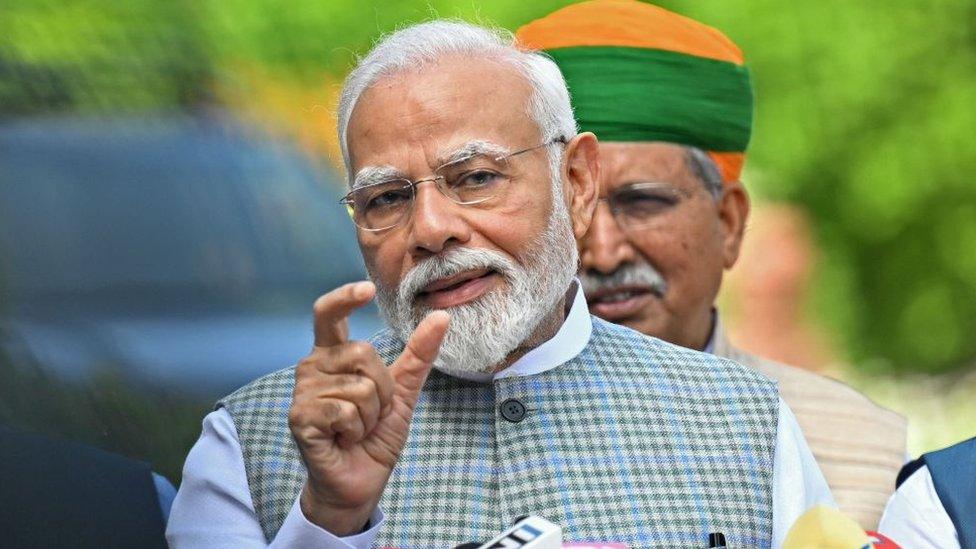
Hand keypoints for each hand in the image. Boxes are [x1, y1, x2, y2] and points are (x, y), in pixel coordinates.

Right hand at [289, 281, 449, 535]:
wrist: (360, 481)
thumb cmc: (375, 435)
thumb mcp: (403, 392)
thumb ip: (418, 354)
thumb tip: (443, 317)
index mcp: (333, 354)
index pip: (329, 313)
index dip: (345, 297)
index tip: (366, 289)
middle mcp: (312, 366)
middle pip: (363, 353)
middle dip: (382, 389)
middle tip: (370, 413)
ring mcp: (303, 392)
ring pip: (359, 387)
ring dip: (370, 415)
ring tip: (356, 429)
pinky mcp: (300, 417)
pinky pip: (346, 411)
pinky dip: (356, 430)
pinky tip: (343, 439)